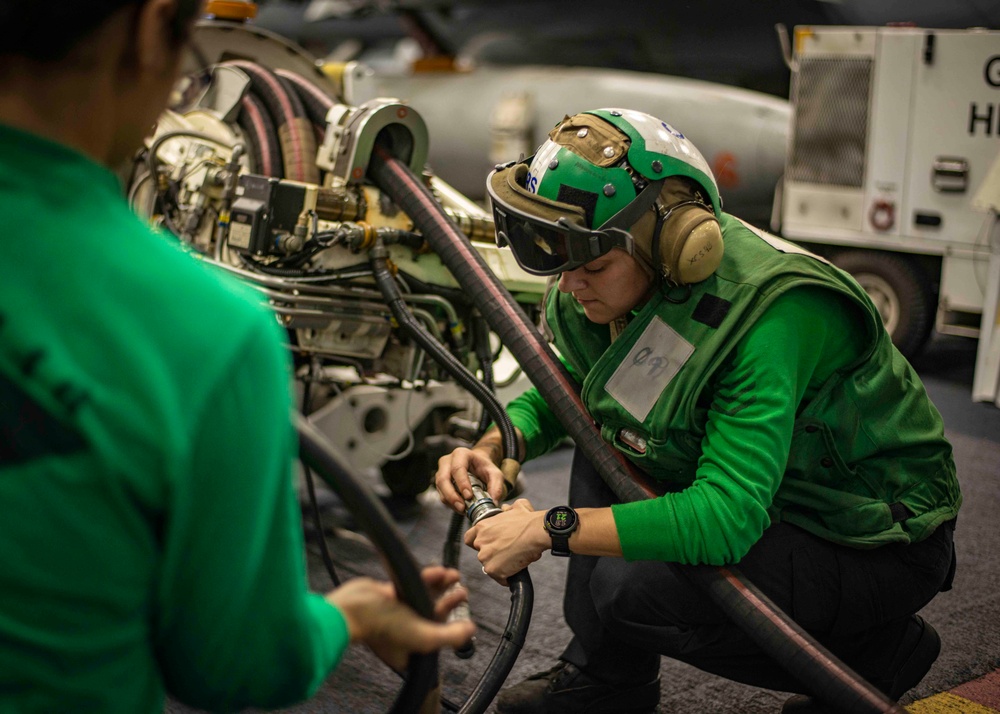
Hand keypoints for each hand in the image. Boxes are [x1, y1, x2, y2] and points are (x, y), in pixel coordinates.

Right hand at [326, 565, 475, 671]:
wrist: (353, 608)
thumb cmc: (384, 627)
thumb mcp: (423, 636)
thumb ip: (449, 636)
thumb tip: (471, 630)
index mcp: (412, 650)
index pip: (438, 638)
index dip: (454, 626)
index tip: (466, 614)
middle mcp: (405, 633)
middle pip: (433, 616)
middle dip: (449, 602)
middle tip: (462, 592)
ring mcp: (397, 614)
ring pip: (425, 598)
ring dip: (441, 587)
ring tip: (454, 576)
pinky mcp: (390, 595)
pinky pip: (413, 586)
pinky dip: (427, 578)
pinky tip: (439, 571)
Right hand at [435, 446, 505, 512]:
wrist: (477, 466)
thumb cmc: (484, 468)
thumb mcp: (495, 474)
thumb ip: (496, 486)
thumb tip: (493, 502)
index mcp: (461, 454)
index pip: (458, 468)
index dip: (462, 483)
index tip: (469, 496)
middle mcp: (447, 461)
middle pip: (443, 478)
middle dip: (451, 495)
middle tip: (462, 507)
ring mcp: (441, 471)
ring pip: (440, 488)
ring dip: (450, 501)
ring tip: (462, 510)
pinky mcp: (440, 483)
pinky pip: (441, 494)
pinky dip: (450, 503)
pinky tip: (460, 508)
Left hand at [464, 499, 547, 585]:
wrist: (536, 533)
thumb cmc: (528, 521)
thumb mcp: (516, 507)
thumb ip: (507, 509)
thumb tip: (506, 508)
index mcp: (482, 527)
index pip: (469, 539)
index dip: (479, 543)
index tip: (489, 545)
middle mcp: (480, 542)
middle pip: (481, 553)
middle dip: (492, 555)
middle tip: (507, 553)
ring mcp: (484, 557)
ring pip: (490, 566)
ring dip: (500, 565)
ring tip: (514, 560)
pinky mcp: (492, 570)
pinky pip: (499, 577)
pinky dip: (507, 577)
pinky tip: (516, 570)